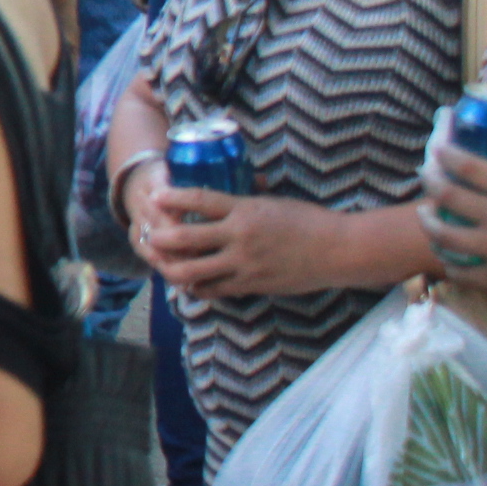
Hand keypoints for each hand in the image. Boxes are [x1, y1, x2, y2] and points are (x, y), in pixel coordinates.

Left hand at [142, 188, 339, 298]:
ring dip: (174, 268)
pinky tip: (192, 283)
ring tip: (164, 265)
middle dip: (161, 237)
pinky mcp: (253, 284)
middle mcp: (240, 236)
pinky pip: (216, 289)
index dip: (173, 198)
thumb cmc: (309, 221)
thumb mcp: (273, 202)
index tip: (154, 196)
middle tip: (147, 236)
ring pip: (195, 270)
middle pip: (186, 237)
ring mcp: (245, 263)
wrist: (339, 250)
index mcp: (245, 210)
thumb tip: (223, 198)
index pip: (200, 200)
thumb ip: (244, 203)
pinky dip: (199, 287)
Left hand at [424, 112, 486, 269]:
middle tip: (427, 174)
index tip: (439, 147)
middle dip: (431, 181)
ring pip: (445, 234)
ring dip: (429, 221)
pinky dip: (449, 262)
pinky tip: (447, 252)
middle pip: (449, 195)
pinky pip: (462, 273)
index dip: (446, 152)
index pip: (469, 168)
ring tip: (426, 212)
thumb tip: (472, 125)